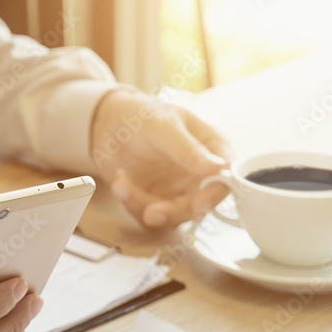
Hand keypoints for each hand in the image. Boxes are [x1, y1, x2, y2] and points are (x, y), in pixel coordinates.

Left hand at [90, 88, 233, 227]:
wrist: (105, 122)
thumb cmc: (141, 114)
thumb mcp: (164, 126)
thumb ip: (189, 149)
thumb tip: (219, 168)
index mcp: (211, 148)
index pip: (226, 177)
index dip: (215, 194)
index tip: (197, 203)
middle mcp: (199, 174)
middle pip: (200, 205)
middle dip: (174, 211)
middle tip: (152, 212)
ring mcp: (178, 190)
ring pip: (173, 216)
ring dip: (147, 208)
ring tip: (122, 186)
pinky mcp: (155, 201)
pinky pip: (149, 216)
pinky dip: (132, 205)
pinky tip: (120, 184)